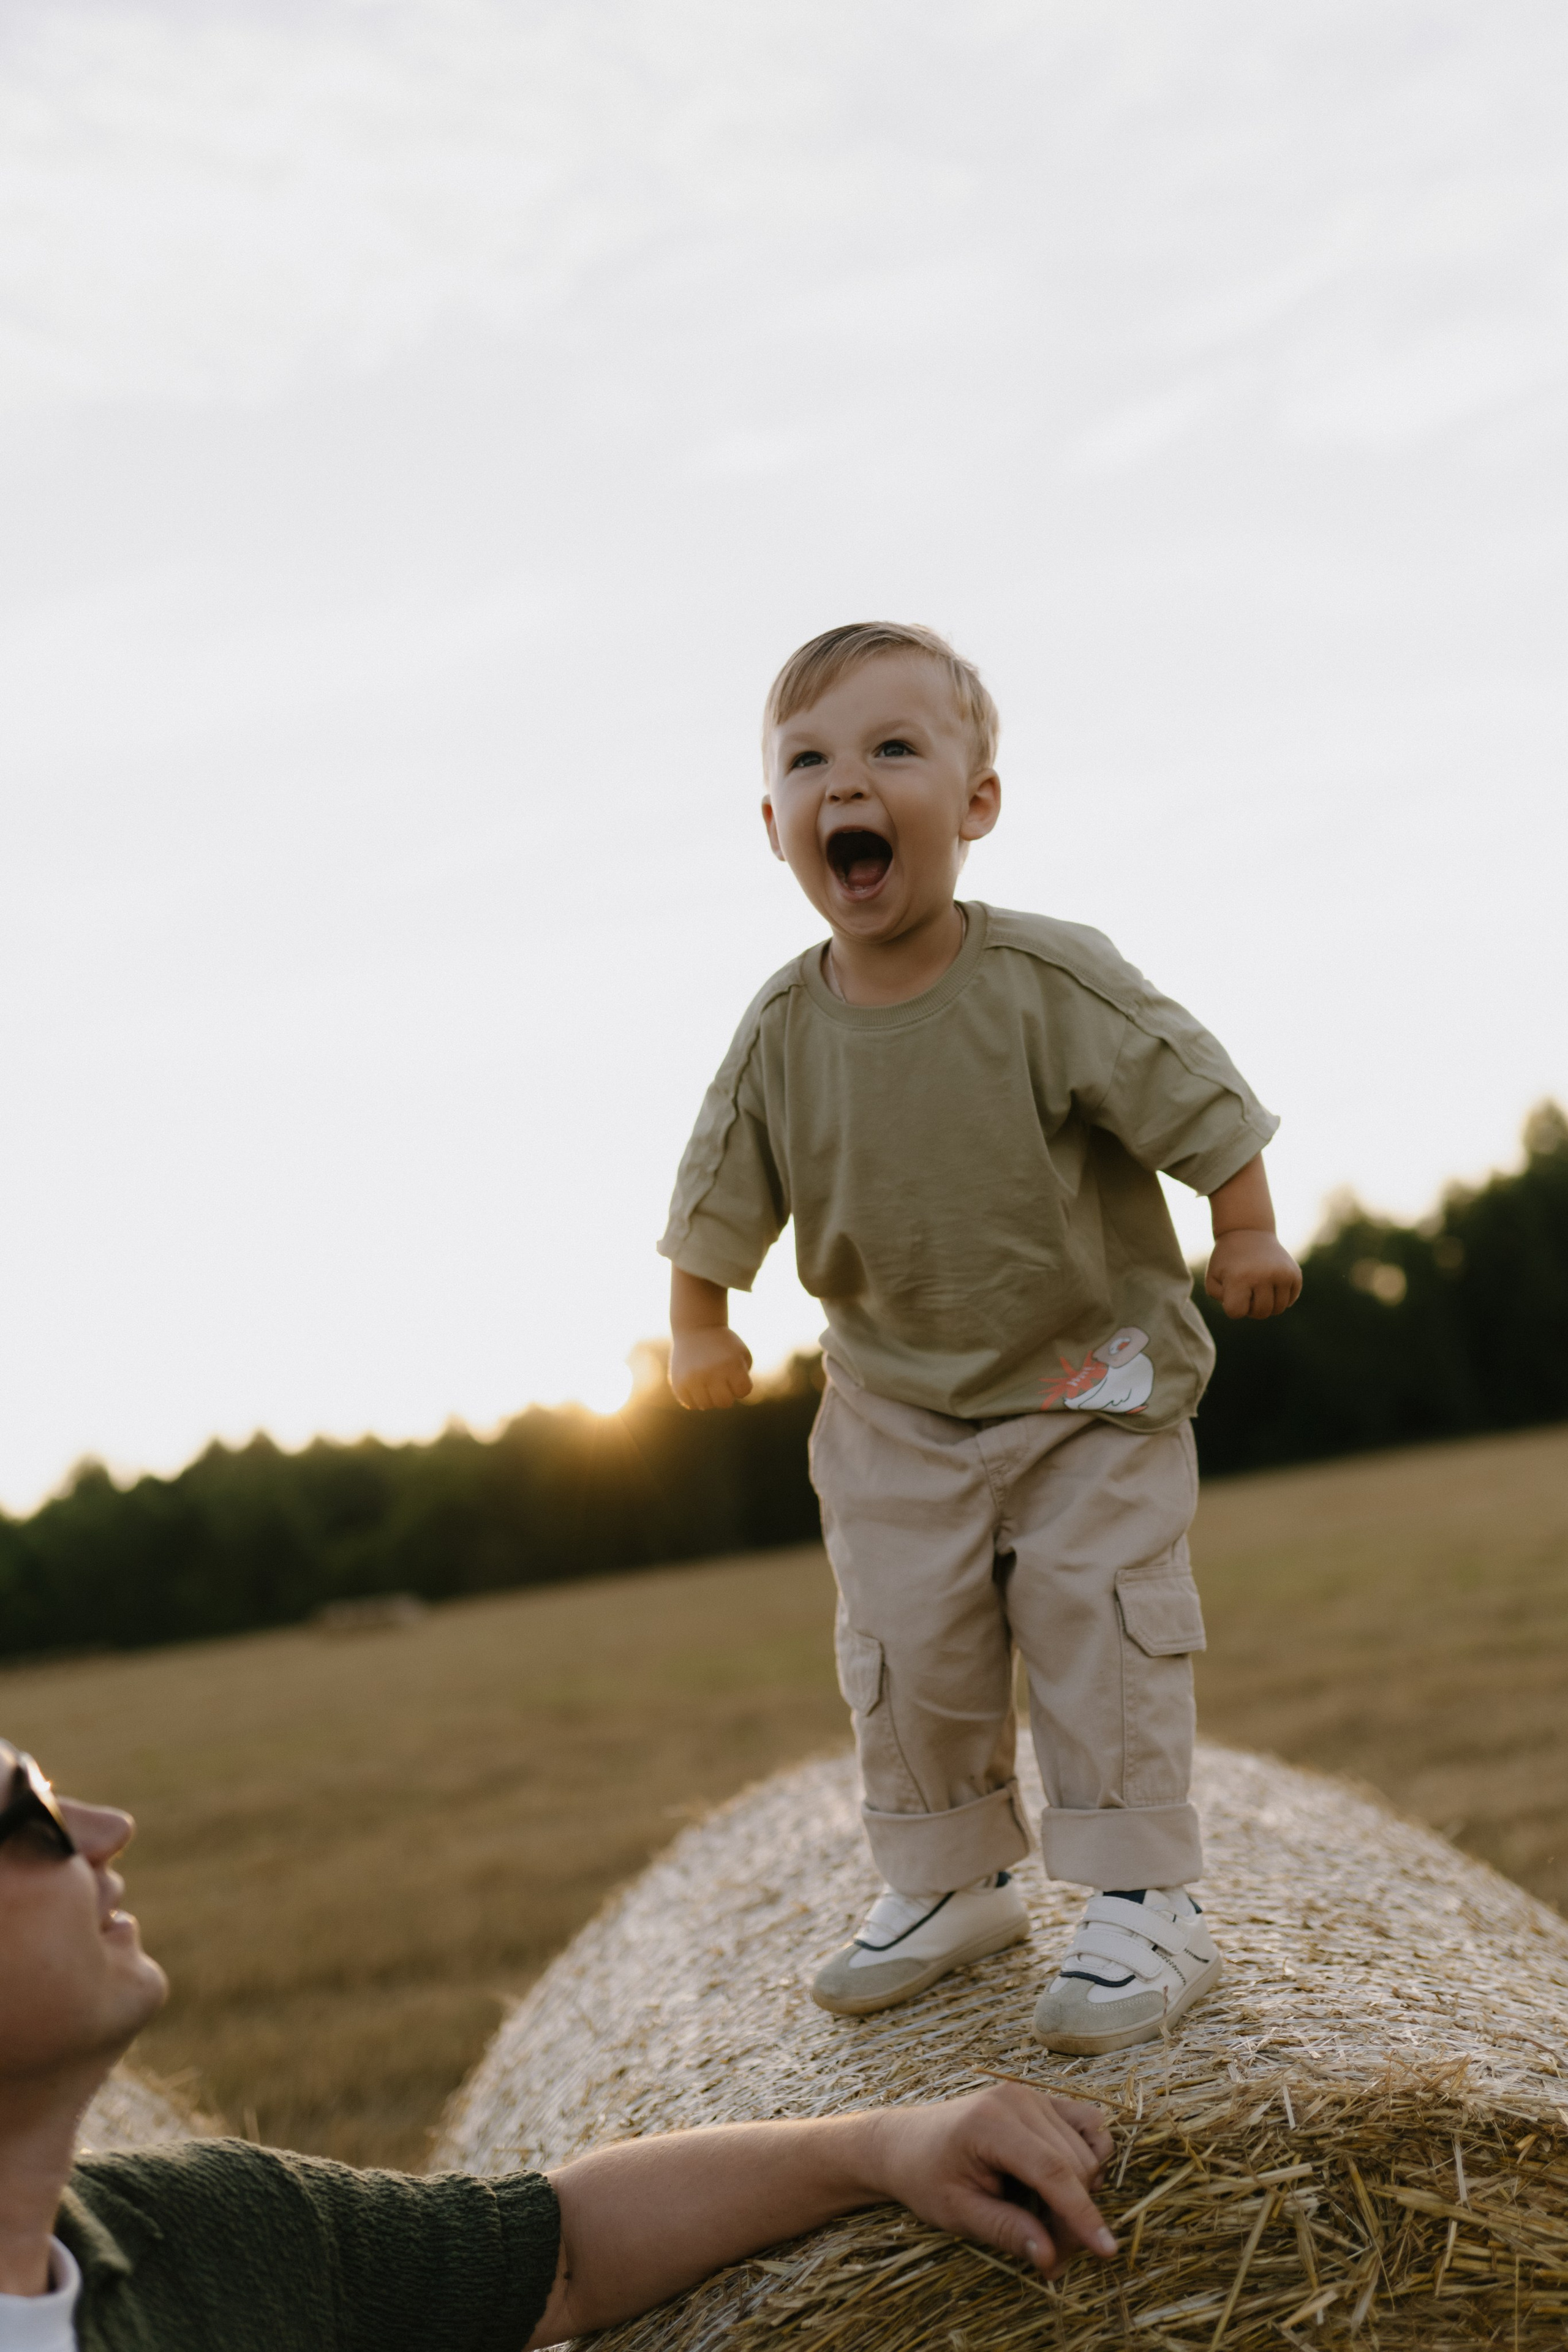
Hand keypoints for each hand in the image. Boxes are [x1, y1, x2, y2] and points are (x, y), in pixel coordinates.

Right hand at [669, 1325, 753, 1409]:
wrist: (696, 1328)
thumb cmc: (723, 1344)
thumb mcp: (741, 1354)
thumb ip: (744, 1378)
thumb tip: (731, 1398)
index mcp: (731, 1364)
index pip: (742, 1392)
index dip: (741, 1385)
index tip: (735, 1373)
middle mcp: (711, 1373)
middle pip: (724, 1403)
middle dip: (726, 1394)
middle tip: (721, 1380)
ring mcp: (693, 1379)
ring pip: (706, 1406)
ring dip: (711, 1397)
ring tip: (709, 1381)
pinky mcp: (678, 1384)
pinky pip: (691, 1404)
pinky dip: (696, 1398)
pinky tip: (697, 1384)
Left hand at [861, 2082, 1115, 2276]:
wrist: (905, 2143)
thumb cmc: (925, 2178)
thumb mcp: (959, 2213)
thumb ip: (1007, 2232)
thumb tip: (1052, 2259)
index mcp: (991, 2124)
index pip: (1053, 2171)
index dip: (1082, 2214)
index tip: (1106, 2251)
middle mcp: (1017, 2100)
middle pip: (1074, 2166)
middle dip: (1073, 2218)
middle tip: (1049, 2256)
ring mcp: (1031, 2095)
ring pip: (1086, 2151)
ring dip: (1079, 2194)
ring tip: (1045, 2221)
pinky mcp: (1041, 2099)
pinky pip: (1088, 2123)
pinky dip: (1089, 2156)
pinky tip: (1067, 2182)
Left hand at [1205, 1228, 1301, 1319]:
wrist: (1248, 1232)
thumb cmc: (1227, 1260)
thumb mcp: (1213, 1278)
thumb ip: (1222, 1299)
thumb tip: (1246, 1309)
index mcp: (1239, 1278)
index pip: (1236, 1312)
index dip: (1232, 1307)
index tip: (1232, 1292)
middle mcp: (1264, 1276)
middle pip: (1261, 1313)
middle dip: (1251, 1308)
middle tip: (1246, 1291)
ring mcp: (1282, 1274)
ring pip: (1278, 1309)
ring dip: (1267, 1304)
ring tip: (1258, 1288)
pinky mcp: (1295, 1274)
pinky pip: (1290, 1300)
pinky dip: (1280, 1298)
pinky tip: (1271, 1284)